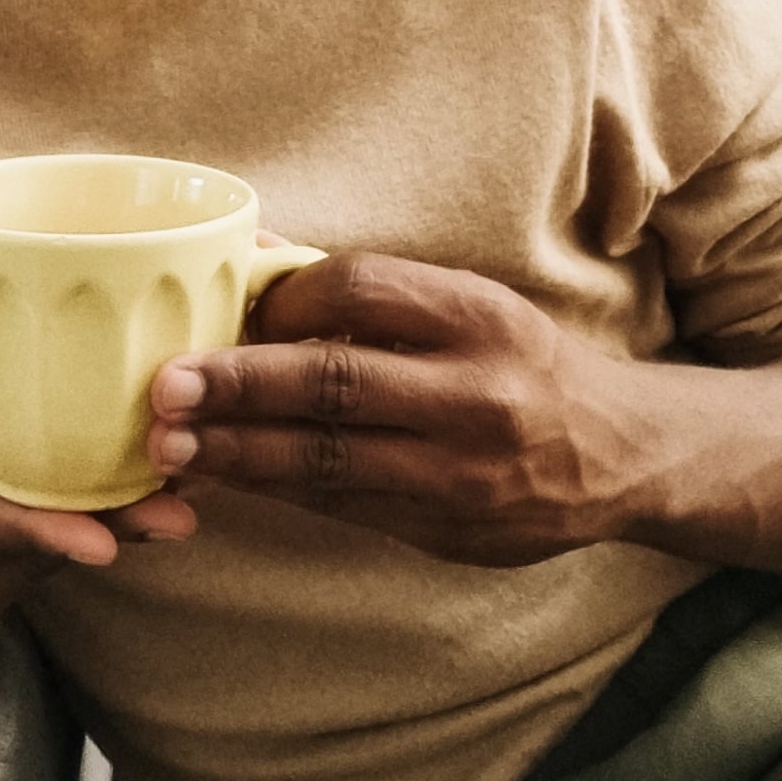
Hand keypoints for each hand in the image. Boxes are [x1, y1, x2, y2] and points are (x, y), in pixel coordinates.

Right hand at [0, 370, 196, 636]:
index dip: (40, 537)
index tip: (104, 543)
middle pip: (31, 566)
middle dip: (109, 535)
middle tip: (180, 510)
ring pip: (50, 570)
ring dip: (116, 533)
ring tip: (185, 492)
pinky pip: (49, 565)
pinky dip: (96, 529)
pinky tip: (151, 497)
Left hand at [145, 252, 629, 565]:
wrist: (617, 455)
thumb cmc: (518, 361)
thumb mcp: (465, 305)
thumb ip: (367, 288)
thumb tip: (255, 250)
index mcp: (478, 316)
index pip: (359, 287)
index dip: (285, 296)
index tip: (231, 308)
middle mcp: (475, 392)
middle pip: (334, 381)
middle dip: (239, 385)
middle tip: (164, 387)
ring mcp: (461, 471)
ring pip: (327, 459)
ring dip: (238, 453)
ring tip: (169, 446)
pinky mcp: (445, 530)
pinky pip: (340, 506)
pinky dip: (274, 490)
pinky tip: (223, 476)